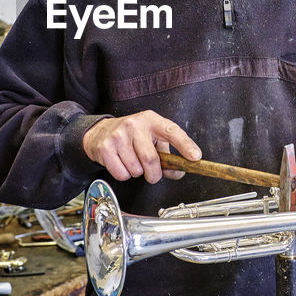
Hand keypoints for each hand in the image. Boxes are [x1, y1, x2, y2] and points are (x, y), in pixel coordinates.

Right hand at [82, 111, 200, 183]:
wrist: (100, 132)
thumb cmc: (131, 136)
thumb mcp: (151, 138)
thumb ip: (167, 156)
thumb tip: (178, 172)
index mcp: (151, 120)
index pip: (172, 131)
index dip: (185, 145)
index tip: (195, 156)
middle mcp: (135, 125)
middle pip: (151, 159)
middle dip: (154, 174)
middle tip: (152, 174)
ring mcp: (119, 135)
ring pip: (136, 169)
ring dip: (137, 172)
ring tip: (132, 161)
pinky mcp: (105, 147)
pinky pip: (122, 174)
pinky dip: (124, 175)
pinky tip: (121, 163)